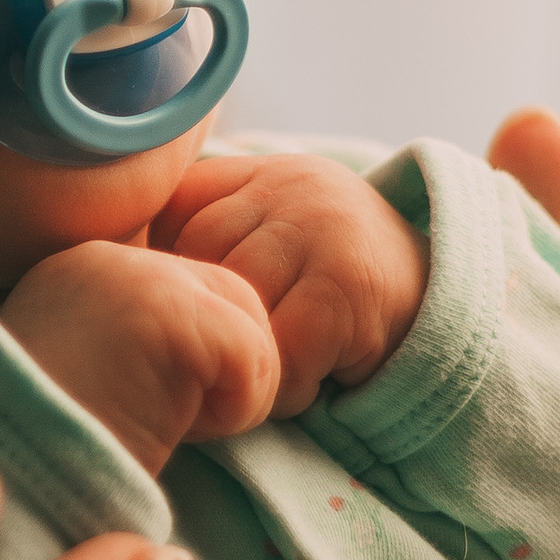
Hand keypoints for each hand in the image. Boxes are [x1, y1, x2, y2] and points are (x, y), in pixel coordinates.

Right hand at [2, 238, 278, 474]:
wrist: (14, 487)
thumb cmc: (53, 464)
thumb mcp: (91, 385)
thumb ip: (138, 354)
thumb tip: (211, 364)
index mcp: (77, 273)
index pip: (192, 290)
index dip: (196, 364)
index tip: (148, 412)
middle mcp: (103, 258)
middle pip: (233, 295)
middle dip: (221, 371)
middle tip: (164, 422)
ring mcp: (134, 276)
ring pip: (253, 323)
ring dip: (228, 395)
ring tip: (162, 426)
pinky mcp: (169, 313)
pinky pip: (255, 360)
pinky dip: (234, 413)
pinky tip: (176, 432)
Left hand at [149, 150, 427, 414]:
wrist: (447, 298)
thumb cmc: (334, 279)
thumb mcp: (268, 230)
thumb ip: (203, 225)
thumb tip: (112, 265)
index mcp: (256, 171)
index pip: (171, 223)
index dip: (175, 285)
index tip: (190, 321)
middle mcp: (288, 188)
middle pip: (199, 271)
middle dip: (209, 327)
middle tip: (230, 361)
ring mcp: (319, 232)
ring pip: (236, 316)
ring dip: (250, 362)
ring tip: (275, 371)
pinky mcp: (347, 288)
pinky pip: (279, 357)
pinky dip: (287, 387)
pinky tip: (314, 381)